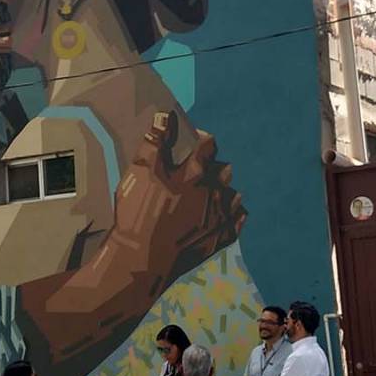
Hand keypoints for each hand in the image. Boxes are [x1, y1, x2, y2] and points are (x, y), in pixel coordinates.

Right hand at [109, 112, 244, 287]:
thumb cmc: (137, 214)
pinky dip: (232, 215)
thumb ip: (154, 142)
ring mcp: (220, 217)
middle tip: (196, 171)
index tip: (193, 140)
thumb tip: (165, 115)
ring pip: (233, 194)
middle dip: (213, 166)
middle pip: (224, 169)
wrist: (141, 260)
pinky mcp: (220, 239)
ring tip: (207, 194)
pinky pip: (238, 221)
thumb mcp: (139, 172)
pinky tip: (221, 214)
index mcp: (194, 173)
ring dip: (223, 190)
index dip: (201, 138)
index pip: (208, 145)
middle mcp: (213, 192)